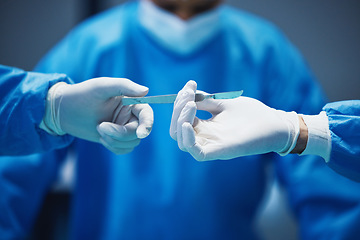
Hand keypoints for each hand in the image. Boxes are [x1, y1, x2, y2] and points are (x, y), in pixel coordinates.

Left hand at [41, 77, 152, 153]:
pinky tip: (101, 138)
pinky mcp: (116, 139)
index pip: (147, 114)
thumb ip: (124, 86)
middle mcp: (130, 115)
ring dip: (114, 141)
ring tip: (98, 129)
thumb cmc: (83, 94)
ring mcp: (124, 128)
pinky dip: (113, 147)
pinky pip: (124, 149)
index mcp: (131, 101)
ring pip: (132, 143)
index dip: (148, 124)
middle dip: (121, 134)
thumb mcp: (102, 87)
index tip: (141, 133)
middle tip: (100, 127)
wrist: (64, 110)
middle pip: (139, 132)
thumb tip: (146, 90)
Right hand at [170, 81, 298, 160]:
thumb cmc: (252, 114)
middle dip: (177, 110)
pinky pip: (195, 151)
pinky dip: (186, 138)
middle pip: (177, 129)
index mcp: (205, 127)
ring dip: (180, 120)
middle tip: (188, 94)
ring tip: (190, 104)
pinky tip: (187, 123)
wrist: (275, 123)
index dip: (180, 102)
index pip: (182, 118)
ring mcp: (211, 145)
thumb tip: (188, 93)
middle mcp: (205, 137)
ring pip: (182, 141)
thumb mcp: (224, 103)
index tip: (191, 84)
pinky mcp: (219, 152)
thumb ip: (206, 101)